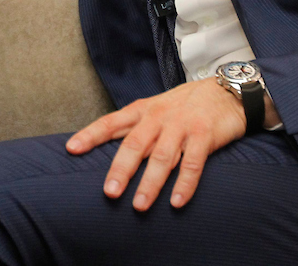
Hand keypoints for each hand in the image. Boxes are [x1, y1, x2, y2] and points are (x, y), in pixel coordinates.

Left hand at [66, 78, 245, 209]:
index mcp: (142, 111)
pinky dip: (185, 184)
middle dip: (120, 169)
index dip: (91, 135)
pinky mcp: (204, 136)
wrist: (226, 92)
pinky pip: (193, 163)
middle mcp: (159, 117)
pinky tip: (176, 202)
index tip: (72, 149)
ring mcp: (182, 126)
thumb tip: (105, 148)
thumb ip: (134, 128)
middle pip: (135, 144)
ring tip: (139, 206)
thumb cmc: (184, 105)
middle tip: (109, 192)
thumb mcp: (155, 109)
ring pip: (162, 157)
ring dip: (150, 183)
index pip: (111, 122)